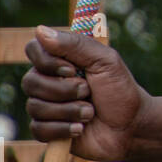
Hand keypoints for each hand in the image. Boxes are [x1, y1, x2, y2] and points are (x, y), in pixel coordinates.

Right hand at [22, 25, 149, 161]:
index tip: (72, 69)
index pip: (33, 49)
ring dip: (69, 110)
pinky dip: (63, 129)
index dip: (47, 61)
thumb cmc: (120, 90)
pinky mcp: (47, 130)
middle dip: (64, 90)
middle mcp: (49, 81)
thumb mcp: (105, 61)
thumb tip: (40, 31)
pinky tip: (80, 127)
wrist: (131, 126)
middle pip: (31, 82)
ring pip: (35, 107)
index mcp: (61, 60)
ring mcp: (46, 106)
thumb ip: (75, 45)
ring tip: (90, 112)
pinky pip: (38, 129)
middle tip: (89, 92)